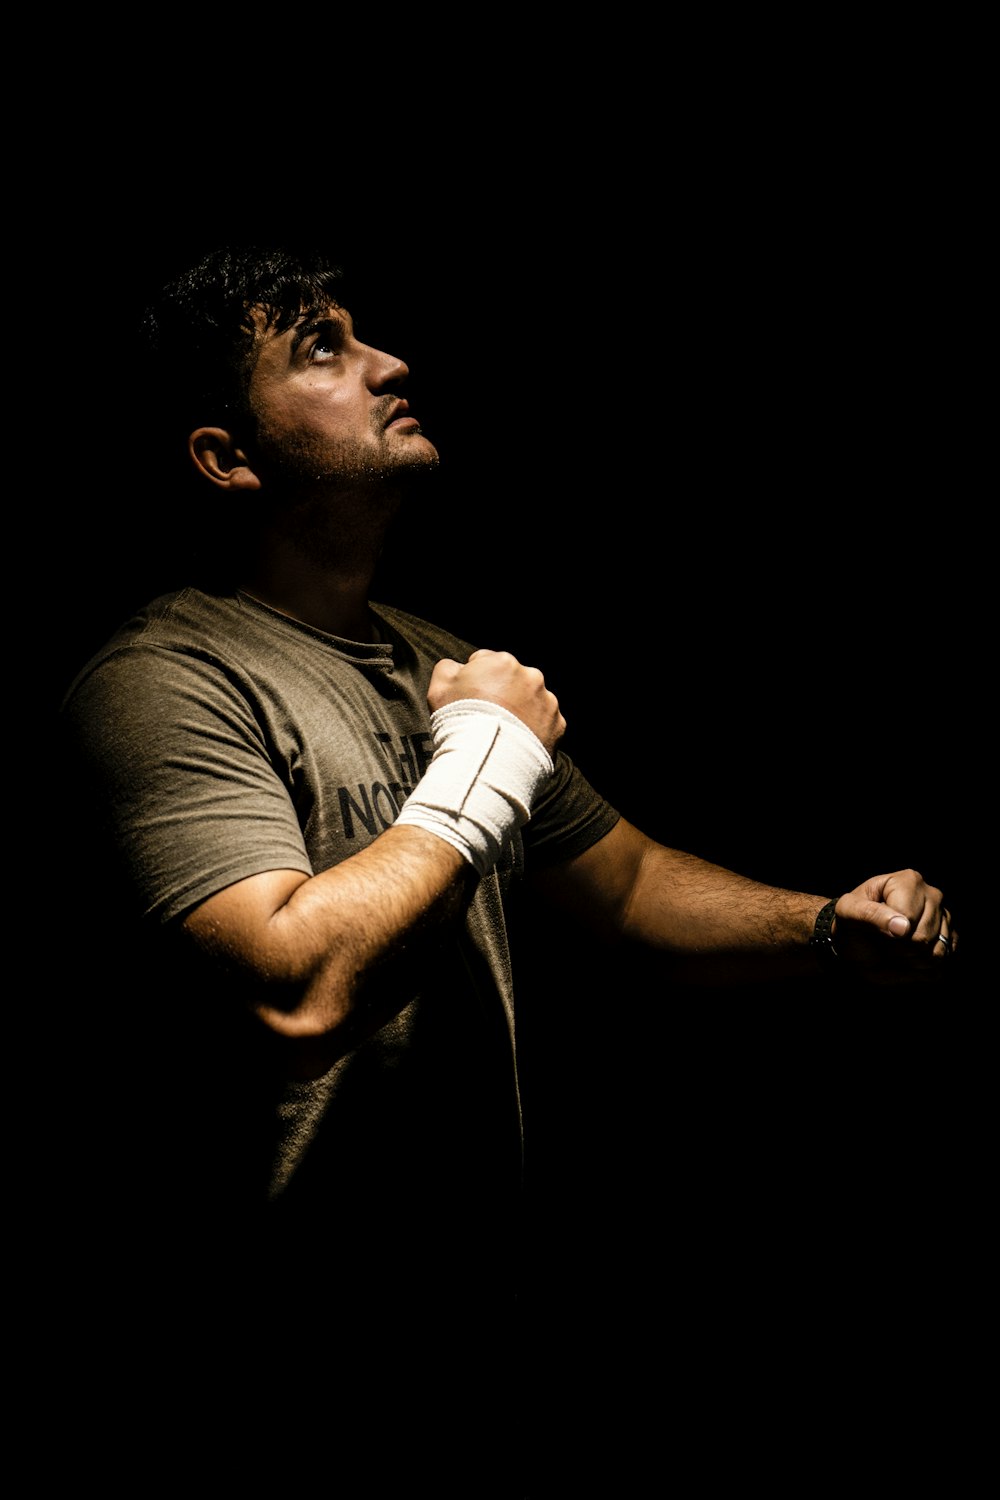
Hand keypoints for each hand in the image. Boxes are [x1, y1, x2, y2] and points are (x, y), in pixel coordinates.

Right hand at [428, 649, 565, 754]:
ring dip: (520, 712)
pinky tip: (517, 743)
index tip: (470, 700)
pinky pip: (544, 723)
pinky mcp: (558, 725)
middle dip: (502, 694)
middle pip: (512, 681)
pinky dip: (534, 730)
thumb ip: (448, 668)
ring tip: (502, 733)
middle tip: (486, 718)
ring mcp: (547, 701)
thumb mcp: (439, 688)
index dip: (475, 681)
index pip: (486, 663)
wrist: (487, 761)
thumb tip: (458, 667)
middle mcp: (531, 676)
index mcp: (502, 662)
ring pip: (531, 701)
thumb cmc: (459, 722)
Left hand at [833, 869, 956, 982]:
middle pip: (923, 937)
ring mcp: (944, 918)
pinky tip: (907, 959)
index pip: (908, 918)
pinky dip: (921, 970)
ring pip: (936, 954)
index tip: (873, 931)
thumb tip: (903, 927)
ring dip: (909, 962)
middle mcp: (933, 896)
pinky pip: (943, 965)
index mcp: (909, 881)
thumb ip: (870, 914)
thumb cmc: (851, 923)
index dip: (888, 934)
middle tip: (883, 943)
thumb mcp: (847, 913)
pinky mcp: (949, 941)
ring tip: (895, 951)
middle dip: (898, 950)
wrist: (857, 944)